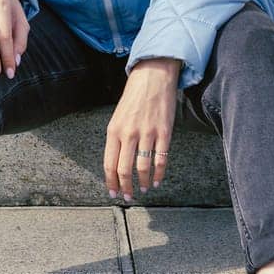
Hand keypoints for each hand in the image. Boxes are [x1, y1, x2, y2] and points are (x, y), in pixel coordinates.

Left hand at [103, 59, 178, 201]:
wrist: (153, 76)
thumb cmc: (134, 97)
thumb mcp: (117, 116)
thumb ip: (116, 139)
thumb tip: (116, 163)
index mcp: (114, 130)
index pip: (109, 163)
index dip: (111, 182)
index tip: (113, 193)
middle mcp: (128, 133)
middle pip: (124, 169)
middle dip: (125, 187)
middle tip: (128, 196)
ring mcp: (147, 133)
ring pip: (142, 167)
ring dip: (142, 182)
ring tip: (143, 189)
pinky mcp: (164, 132)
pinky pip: (161, 159)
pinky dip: (158, 173)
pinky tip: (156, 180)